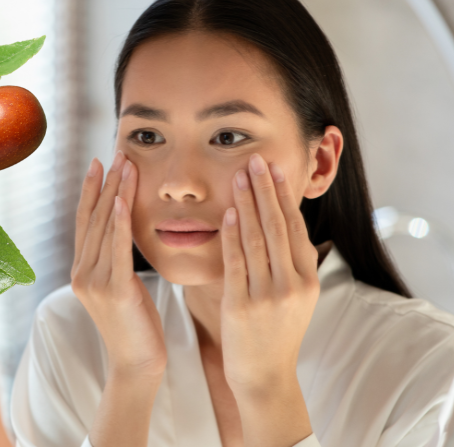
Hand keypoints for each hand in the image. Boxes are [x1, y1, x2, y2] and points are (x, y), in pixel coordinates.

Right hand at [71, 151, 166, 378]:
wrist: (136, 365)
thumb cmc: (136, 326)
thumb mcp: (122, 288)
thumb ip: (116, 262)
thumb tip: (125, 234)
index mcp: (83, 270)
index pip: (86, 221)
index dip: (92, 190)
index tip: (100, 162)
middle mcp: (82, 272)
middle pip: (94, 218)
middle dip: (106, 183)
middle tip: (117, 152)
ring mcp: (94, 282)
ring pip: (105, 227)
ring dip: (115, 193)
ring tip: (125, 165)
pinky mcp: (113, 291)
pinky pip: (117, 249)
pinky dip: (119, 222)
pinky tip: (123, 200)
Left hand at [219, 153, 320, 399]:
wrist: (264, 376)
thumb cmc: (275, 333)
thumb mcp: (294, 297)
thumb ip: (289, 264)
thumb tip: (283, 225)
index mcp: (307, 279)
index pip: (295, 227)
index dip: (285, 196)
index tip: (276, 168)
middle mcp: (292, 284)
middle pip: (278, 226)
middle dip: (266, 190)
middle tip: (256, 159)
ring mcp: (268, 295)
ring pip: (257, 239)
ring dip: (248, 203)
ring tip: (239, 176)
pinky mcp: (242, 305)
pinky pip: (236, 263)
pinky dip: (233, 235)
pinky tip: (229, 213)